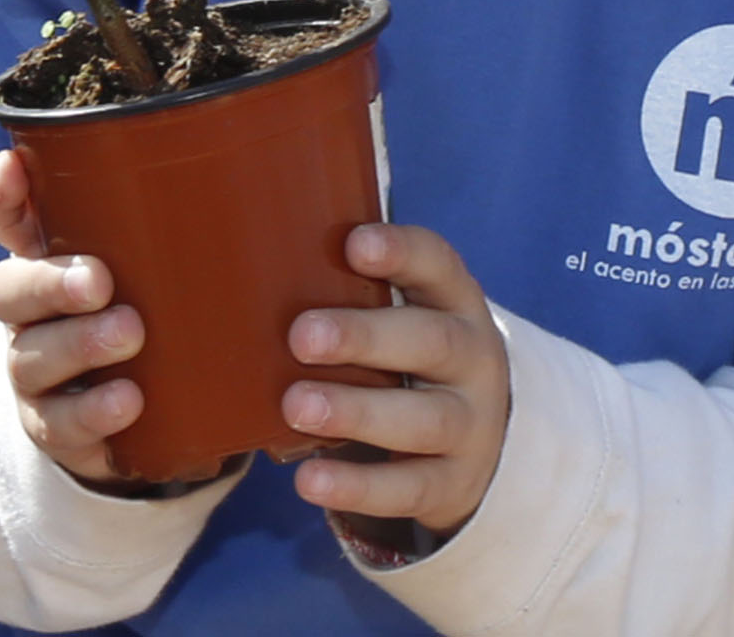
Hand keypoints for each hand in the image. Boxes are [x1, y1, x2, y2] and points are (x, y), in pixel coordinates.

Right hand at [0, 147, 173, 483]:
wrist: (142, 408)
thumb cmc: (153, 306)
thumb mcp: (158, 259)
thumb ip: (180, 216)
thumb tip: (260, 153)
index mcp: (47, 256)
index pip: (1, 215)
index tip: (15, 167)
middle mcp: (29, 312)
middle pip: (8, 288)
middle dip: (50, 281)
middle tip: (100, 280)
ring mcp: (36, 371)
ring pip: (30, 356)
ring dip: (79, 344)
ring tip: (130, 334)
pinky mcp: (55, 427)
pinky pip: (59, 422)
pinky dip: (93, 411)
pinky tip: (129, 400)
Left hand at [284, 219, 510, 543]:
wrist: (480, 443)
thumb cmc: (409, 361)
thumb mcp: (403, 320)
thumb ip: (352, 295)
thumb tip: (253, 265)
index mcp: (456, 304)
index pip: (438, 266)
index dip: (402, 252)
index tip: (354, 245)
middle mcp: (473, 361)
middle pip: (432, 341)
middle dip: (365, 337)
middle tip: (301, 336)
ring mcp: (471, 427)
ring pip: (423, 418)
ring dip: (358, 411)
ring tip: (296, 406)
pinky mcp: (453, 485)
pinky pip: (409, 488)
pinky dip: (359, 487)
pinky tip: (310, 481)